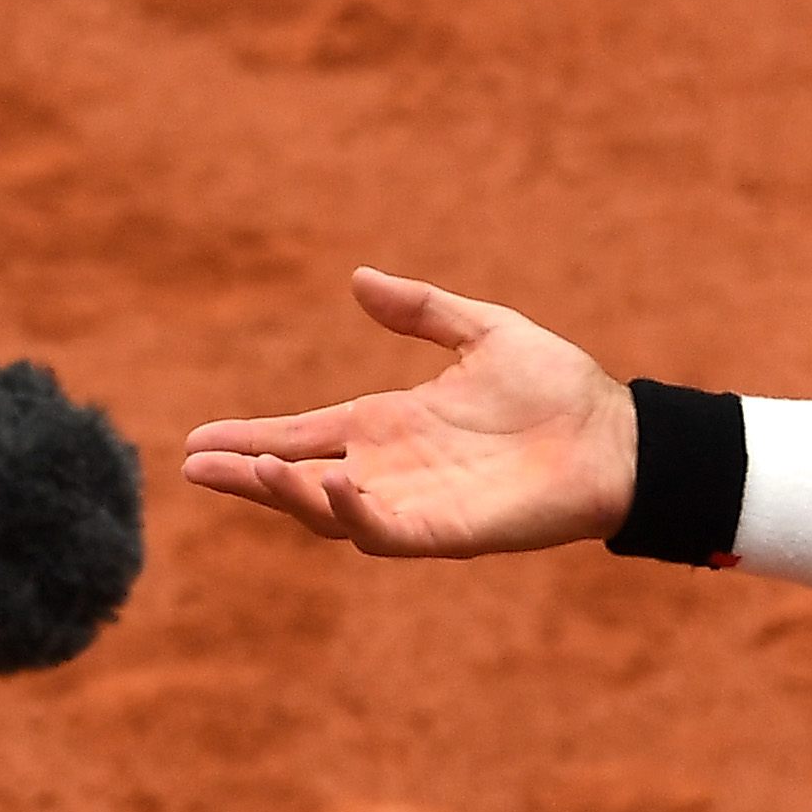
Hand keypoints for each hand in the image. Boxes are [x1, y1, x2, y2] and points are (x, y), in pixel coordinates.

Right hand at [179, 266, 639, 557]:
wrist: (617, 436)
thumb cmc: (557, 387)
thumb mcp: (481, 330)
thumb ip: (421, 310)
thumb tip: (358, 279)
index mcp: (389, 424)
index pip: (303, 435)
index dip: (251, 437)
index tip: (195, 439)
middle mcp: (391, 468)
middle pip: (299, 479)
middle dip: (246, 476)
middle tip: (194, 466)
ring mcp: (415, 502)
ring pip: (330, 512)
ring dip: (288, 495)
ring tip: (251, 469)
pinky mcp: (447, 531)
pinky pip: (386, 531)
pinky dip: (352, 514)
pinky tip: (331, 485)